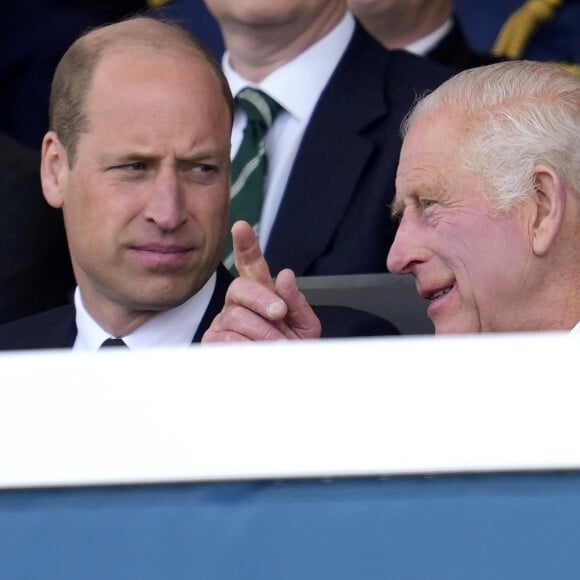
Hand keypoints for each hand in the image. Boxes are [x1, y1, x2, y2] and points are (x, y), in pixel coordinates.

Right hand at [202, 221, 320, 341]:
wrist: (283, 382)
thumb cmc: (292, 353)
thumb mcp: (305, 328)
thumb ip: (297, 302)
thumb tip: (284, 276)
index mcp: (262, 295)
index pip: (252, 266)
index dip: (246, 246)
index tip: (241, 227)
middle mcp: (239, 305)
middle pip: (241, 287)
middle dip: (262, 299)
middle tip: (279, 314)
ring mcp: (224, 323)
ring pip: (236, 316)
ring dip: (262, 333)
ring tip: (275, 347)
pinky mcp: (213, 342)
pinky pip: (227, 338)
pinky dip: (248, 347)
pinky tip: (256, 353)